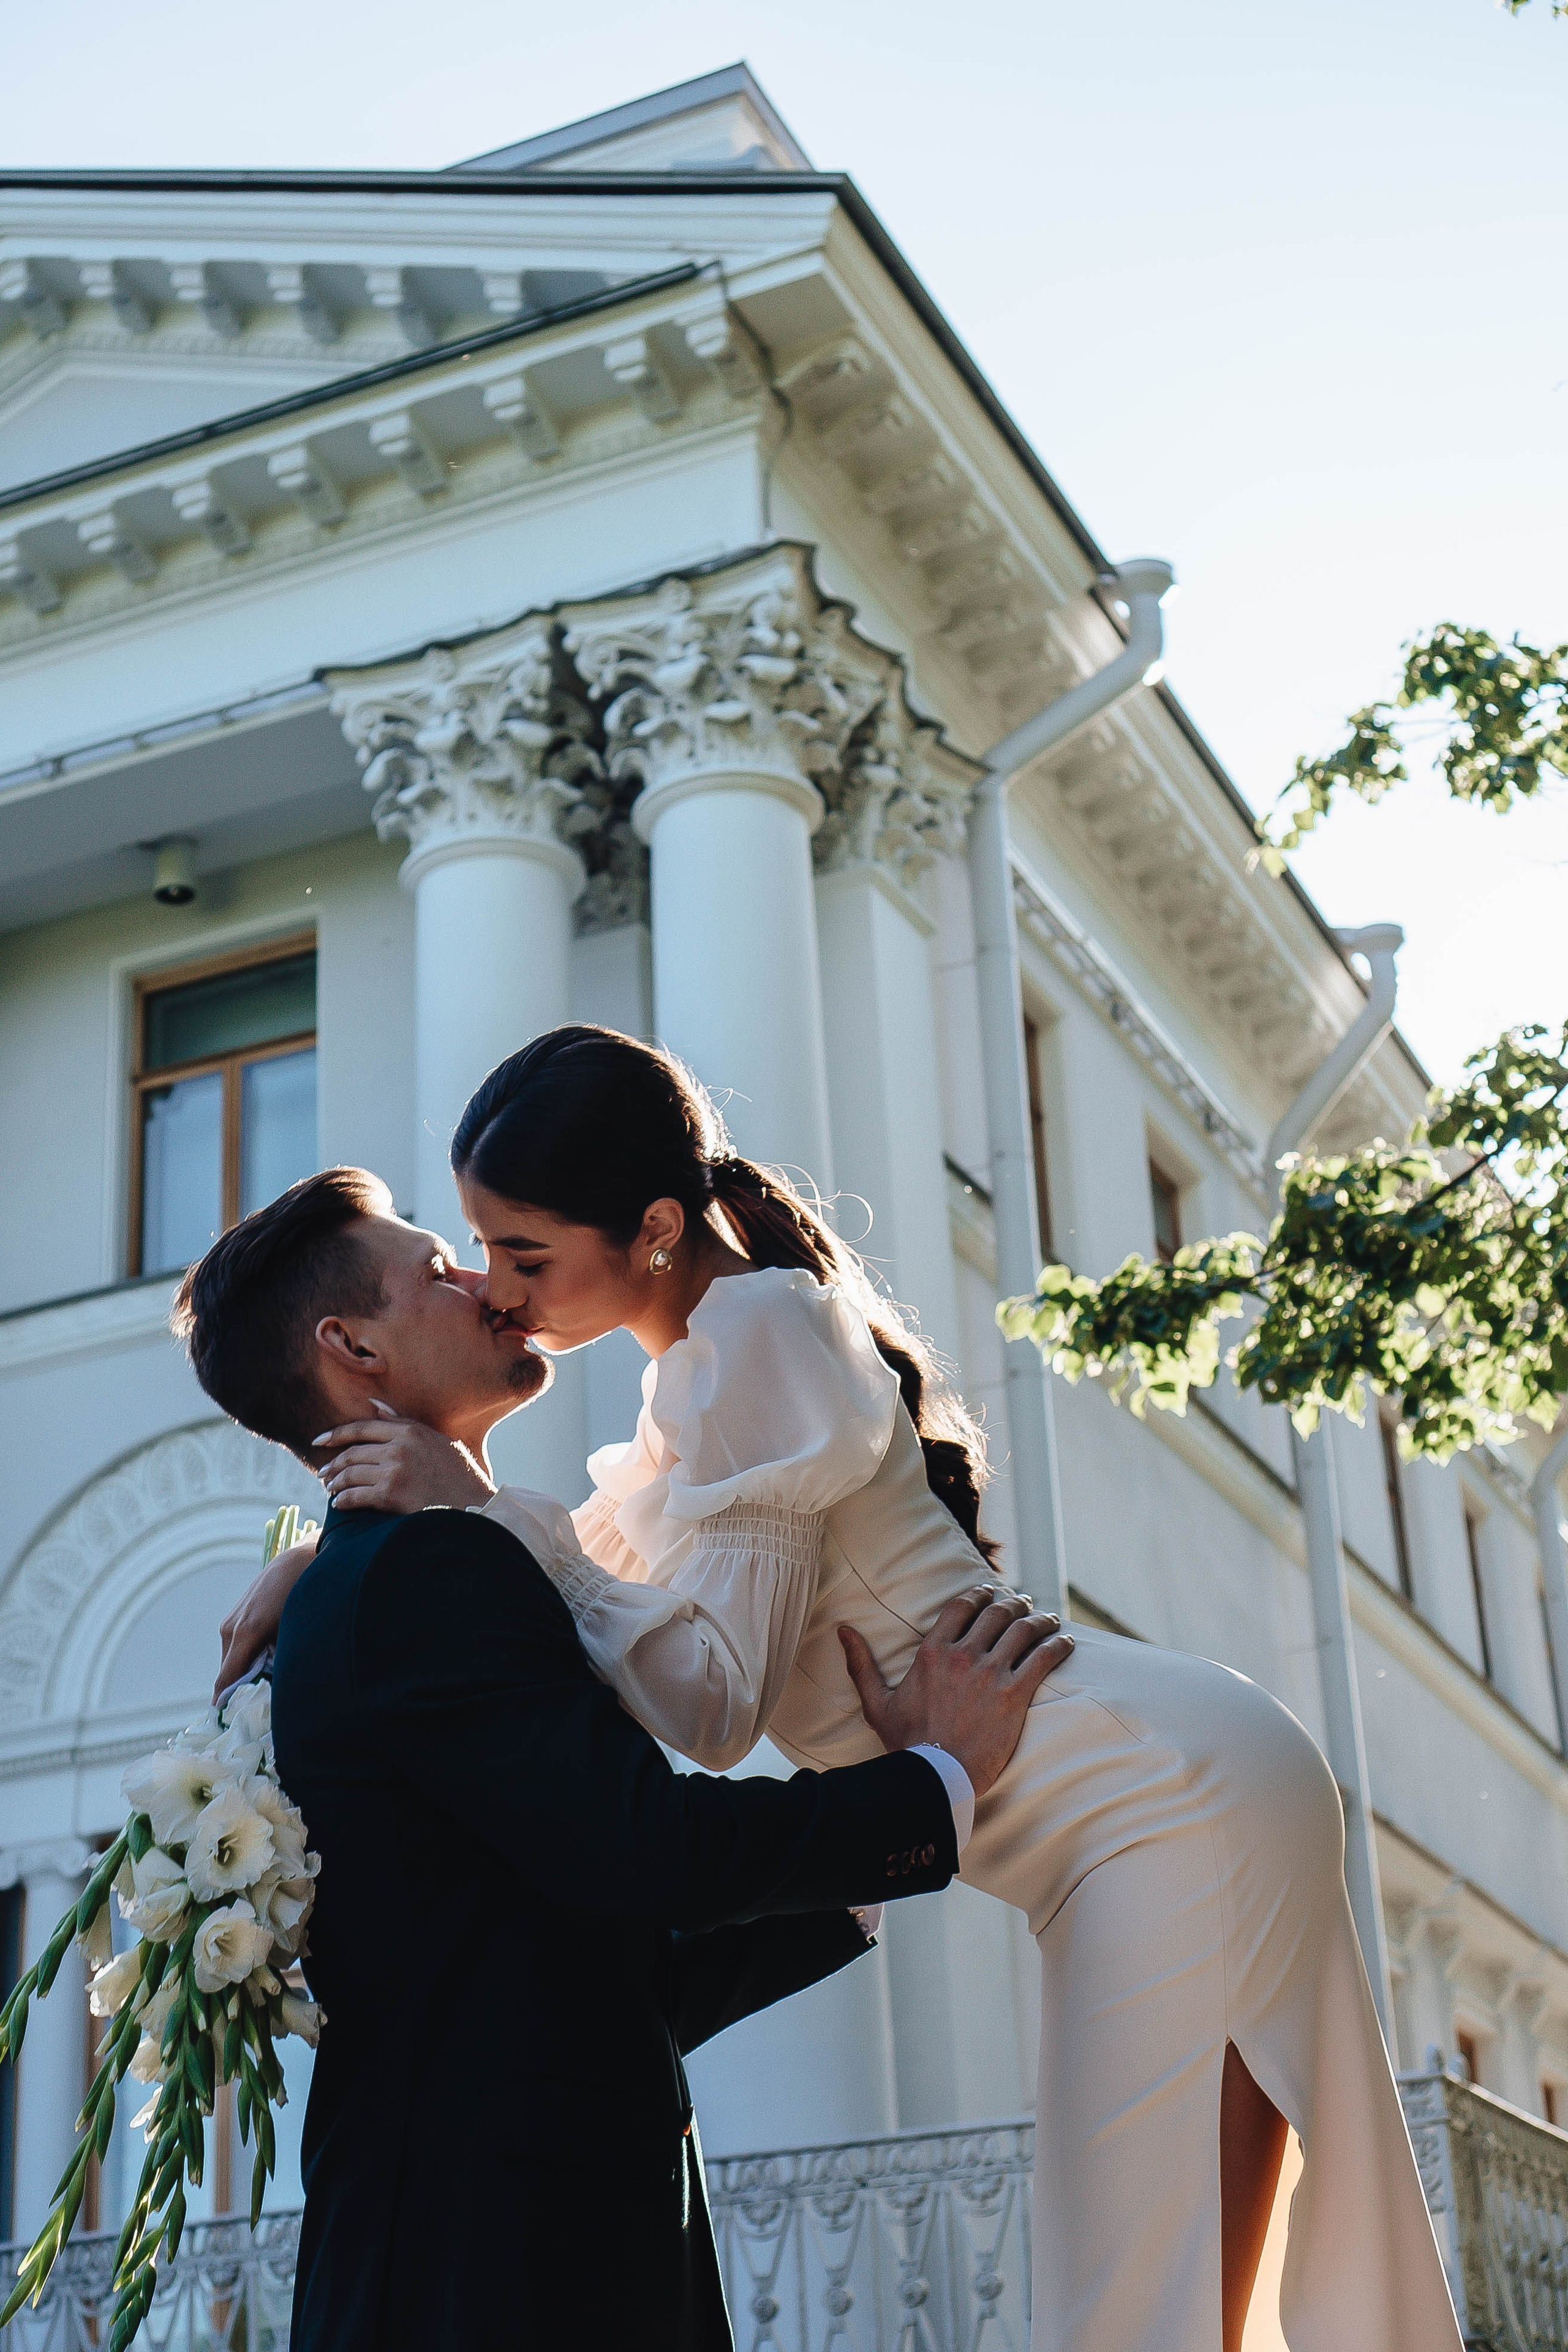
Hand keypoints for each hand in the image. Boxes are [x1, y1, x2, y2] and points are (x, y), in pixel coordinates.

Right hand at [215, 1537, 317, 1696]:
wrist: (303, 1558)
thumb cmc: (303, 1595)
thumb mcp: (294, 1634)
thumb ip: (280, 1663)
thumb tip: (272, 1690)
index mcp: (245, 1633)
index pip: (227, 1681)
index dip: (228, 1706)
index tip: (233, 1725)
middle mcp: (232, 1628)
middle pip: (229, 1674)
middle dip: (241, 1691)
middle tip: (257, 1710)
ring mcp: (232, 1620)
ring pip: (233, 1661)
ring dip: (246, 1673)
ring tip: (267, 1683)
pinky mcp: (237, 1616)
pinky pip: (237, 1647)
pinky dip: (248, 1658)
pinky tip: (268, 1659)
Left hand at [315, 1403, 494, 1514]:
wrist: (475, 1507)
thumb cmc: (459, 1475)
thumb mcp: (436, 1440)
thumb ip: (403, 1422)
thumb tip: (374, 1405)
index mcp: (410, 1431)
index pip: (362, 1428)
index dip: (336, 1434)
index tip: (319, 1442)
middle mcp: (400, 1447)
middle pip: (352, 1452)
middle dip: (333, 1464)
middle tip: (324, 1474)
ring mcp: (394, 1471)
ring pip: (351, 1474)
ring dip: (336, 1483)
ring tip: (330, 1489)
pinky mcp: (391, 1495)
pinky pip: (355, 1496)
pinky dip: (343, 1500)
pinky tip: (339, 1504)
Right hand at [838, 1585, 1072, 1797]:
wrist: (935, 1776)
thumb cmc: (906, 1744)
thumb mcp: (877, 1702)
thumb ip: (861, 1663)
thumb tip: (843, 1630)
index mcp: (932, 1652)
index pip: (962, 1606)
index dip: (980, 1594)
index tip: (992, 1592)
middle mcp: (963, 1655)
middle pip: (996, 1613)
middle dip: (1014, 1603)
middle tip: (1025, 1604)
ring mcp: (990, 1673)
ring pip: (1023, 1630)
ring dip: (1040, 1619)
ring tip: (1048, 1619)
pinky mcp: (1014, 1695)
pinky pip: (1043, 1658)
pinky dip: (1057, 1645)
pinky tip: (1065, 1642)